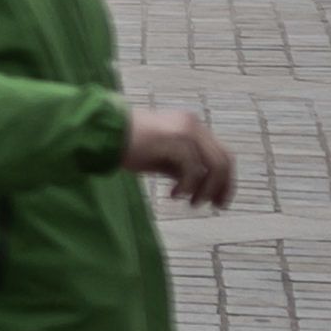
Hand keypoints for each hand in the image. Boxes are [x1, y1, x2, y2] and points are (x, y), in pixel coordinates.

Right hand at [121, 104, 237, 209]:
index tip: (219, 201)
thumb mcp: (161, 158)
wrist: (104, 132)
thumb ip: (181, 167)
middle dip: (222, 187)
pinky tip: (174, 194)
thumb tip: (199, 186)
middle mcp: (193, 124)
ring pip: (214, 165)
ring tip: (192, 203)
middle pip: (224, 160)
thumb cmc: (128, 145)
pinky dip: (188, 186)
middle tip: (215, 206)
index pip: (221, 154)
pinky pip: (194, 169)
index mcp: (190, 126)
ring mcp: (186, 130)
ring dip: (206, 189)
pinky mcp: (176, 138)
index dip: (225, 180)